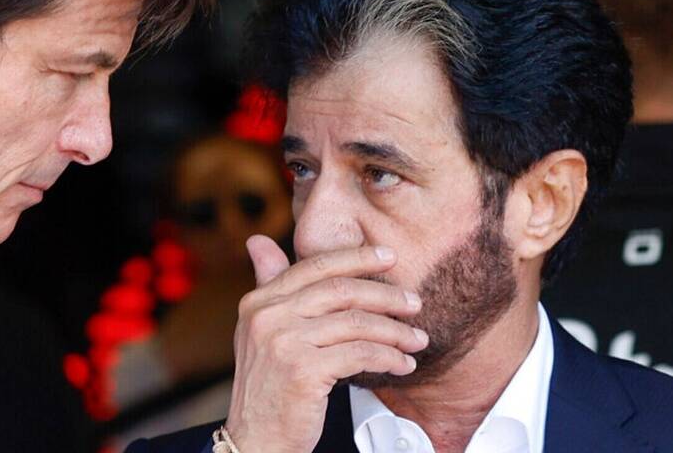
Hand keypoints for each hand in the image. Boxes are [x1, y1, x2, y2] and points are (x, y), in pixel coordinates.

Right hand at [224, 235, 427, 452]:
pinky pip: (361, 355)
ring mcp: (284, 343)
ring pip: (357, 323)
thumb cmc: (267, 387)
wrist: (255, 439)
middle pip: (341, 290)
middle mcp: (267, 316)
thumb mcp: (259, 331)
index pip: (314, 266)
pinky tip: (403, 365)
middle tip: (414, 303)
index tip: (388, 257)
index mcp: (258, 301)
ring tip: (416, 340)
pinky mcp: (304, 371)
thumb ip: (268, 286)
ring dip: (396, 332)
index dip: (356, 258)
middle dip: (386, 295)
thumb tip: (258, 240)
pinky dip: (389, 358)